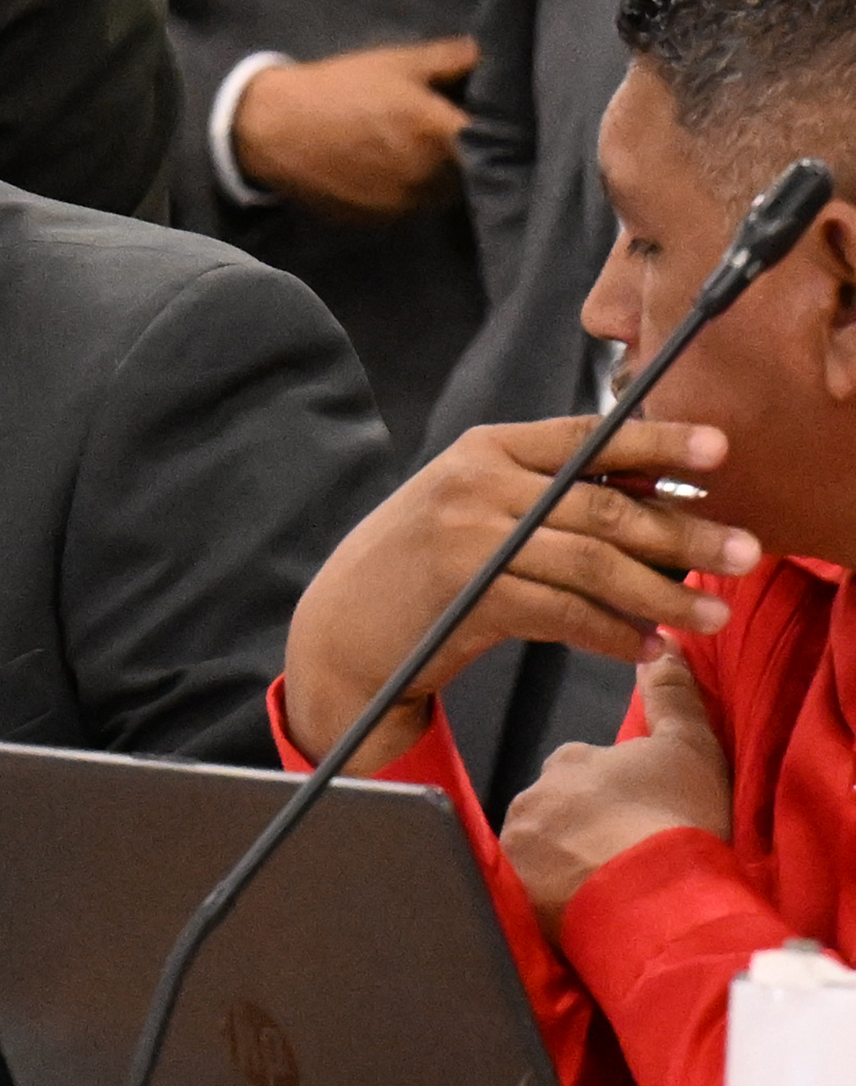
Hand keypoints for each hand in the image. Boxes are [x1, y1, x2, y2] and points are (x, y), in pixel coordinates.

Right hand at [232, 36, 477, 220]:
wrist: (273, 130)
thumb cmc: (339, 89)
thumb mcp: (398, 62)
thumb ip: (454, 58)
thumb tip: (495, 57)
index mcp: (437, 133)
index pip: (497, 143)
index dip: (505, 132)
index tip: (500, 120)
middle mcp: (427, 178)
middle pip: (476, 174)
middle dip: (474, 154)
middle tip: (458, 131)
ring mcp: (404, 206)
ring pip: (447, 195)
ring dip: (447, 177)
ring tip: (426, 151)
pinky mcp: (381, 222)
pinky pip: (416, 208)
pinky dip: (416, 192)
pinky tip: (396, 169)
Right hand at [284, 417, 759, 772]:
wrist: (342, 629)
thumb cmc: (421, 568)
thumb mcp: (474, 508)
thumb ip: (546, 491)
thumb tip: (652, 491)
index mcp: (483, 450)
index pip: (586, 438)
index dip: (657, 445)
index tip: (718, 452)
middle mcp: (475, 485)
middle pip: (601, 504)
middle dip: (682, 530)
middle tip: (742, 552)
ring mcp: (468, 540)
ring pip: (591, 562)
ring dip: (660, 592)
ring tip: (707, 615)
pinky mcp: (468, 597)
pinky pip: (562, 613)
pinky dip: (610, 633)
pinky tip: (642, 647)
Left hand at [501, 644, 731, 939]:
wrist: (658, 900)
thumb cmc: (679, 821)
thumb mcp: (691, 749)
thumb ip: (672, 694)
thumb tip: (661, 641)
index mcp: (571, 761)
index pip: (579, 773)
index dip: (610, 798)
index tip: (636, 822)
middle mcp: (532, 797)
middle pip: (552, 811)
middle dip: (579, 830)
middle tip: (623, 858)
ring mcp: (517, 845)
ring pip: (536, 851)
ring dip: (561, 866)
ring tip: (607, 890)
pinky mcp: (511, 892)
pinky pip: (524, 893)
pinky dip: (546, 900)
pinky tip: (580, 912)